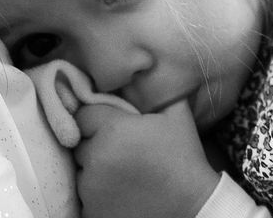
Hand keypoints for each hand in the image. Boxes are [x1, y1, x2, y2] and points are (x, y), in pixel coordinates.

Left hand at [73, 99, 219, 217]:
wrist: (192, 210)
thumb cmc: (184, 160)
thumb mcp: (176, 115)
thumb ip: (153, 89)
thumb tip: (144, 69)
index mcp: (112, 130)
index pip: (82, 115)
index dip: (96, 118)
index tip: (112, 126)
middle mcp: (96, 159)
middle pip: (80, 143)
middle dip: (95, 143)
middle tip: (120, 149)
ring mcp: (91, 191)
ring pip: (81, 171)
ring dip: (94, 169)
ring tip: (122, 172)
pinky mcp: (92, 214)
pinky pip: (84, 197)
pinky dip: (97, 194)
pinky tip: (120, 191)